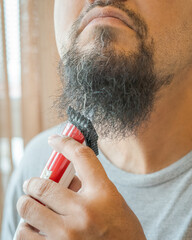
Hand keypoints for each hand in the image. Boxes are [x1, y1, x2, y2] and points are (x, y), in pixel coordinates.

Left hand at [16, 135, 145, 239]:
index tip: (55, 139)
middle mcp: (85, 213)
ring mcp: (68, 236)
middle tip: (32, 186)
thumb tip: (60, 176)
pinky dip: (27, 228)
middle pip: (43, 185)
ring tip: (33, 208)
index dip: (65, 143)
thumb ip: (86, 186)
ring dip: (27, 205)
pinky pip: (24, 235)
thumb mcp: (111, 201)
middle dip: (32, 184)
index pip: (82, 157)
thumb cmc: (121, 229)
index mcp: (103, 194)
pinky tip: (35, 227)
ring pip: (28, 210)